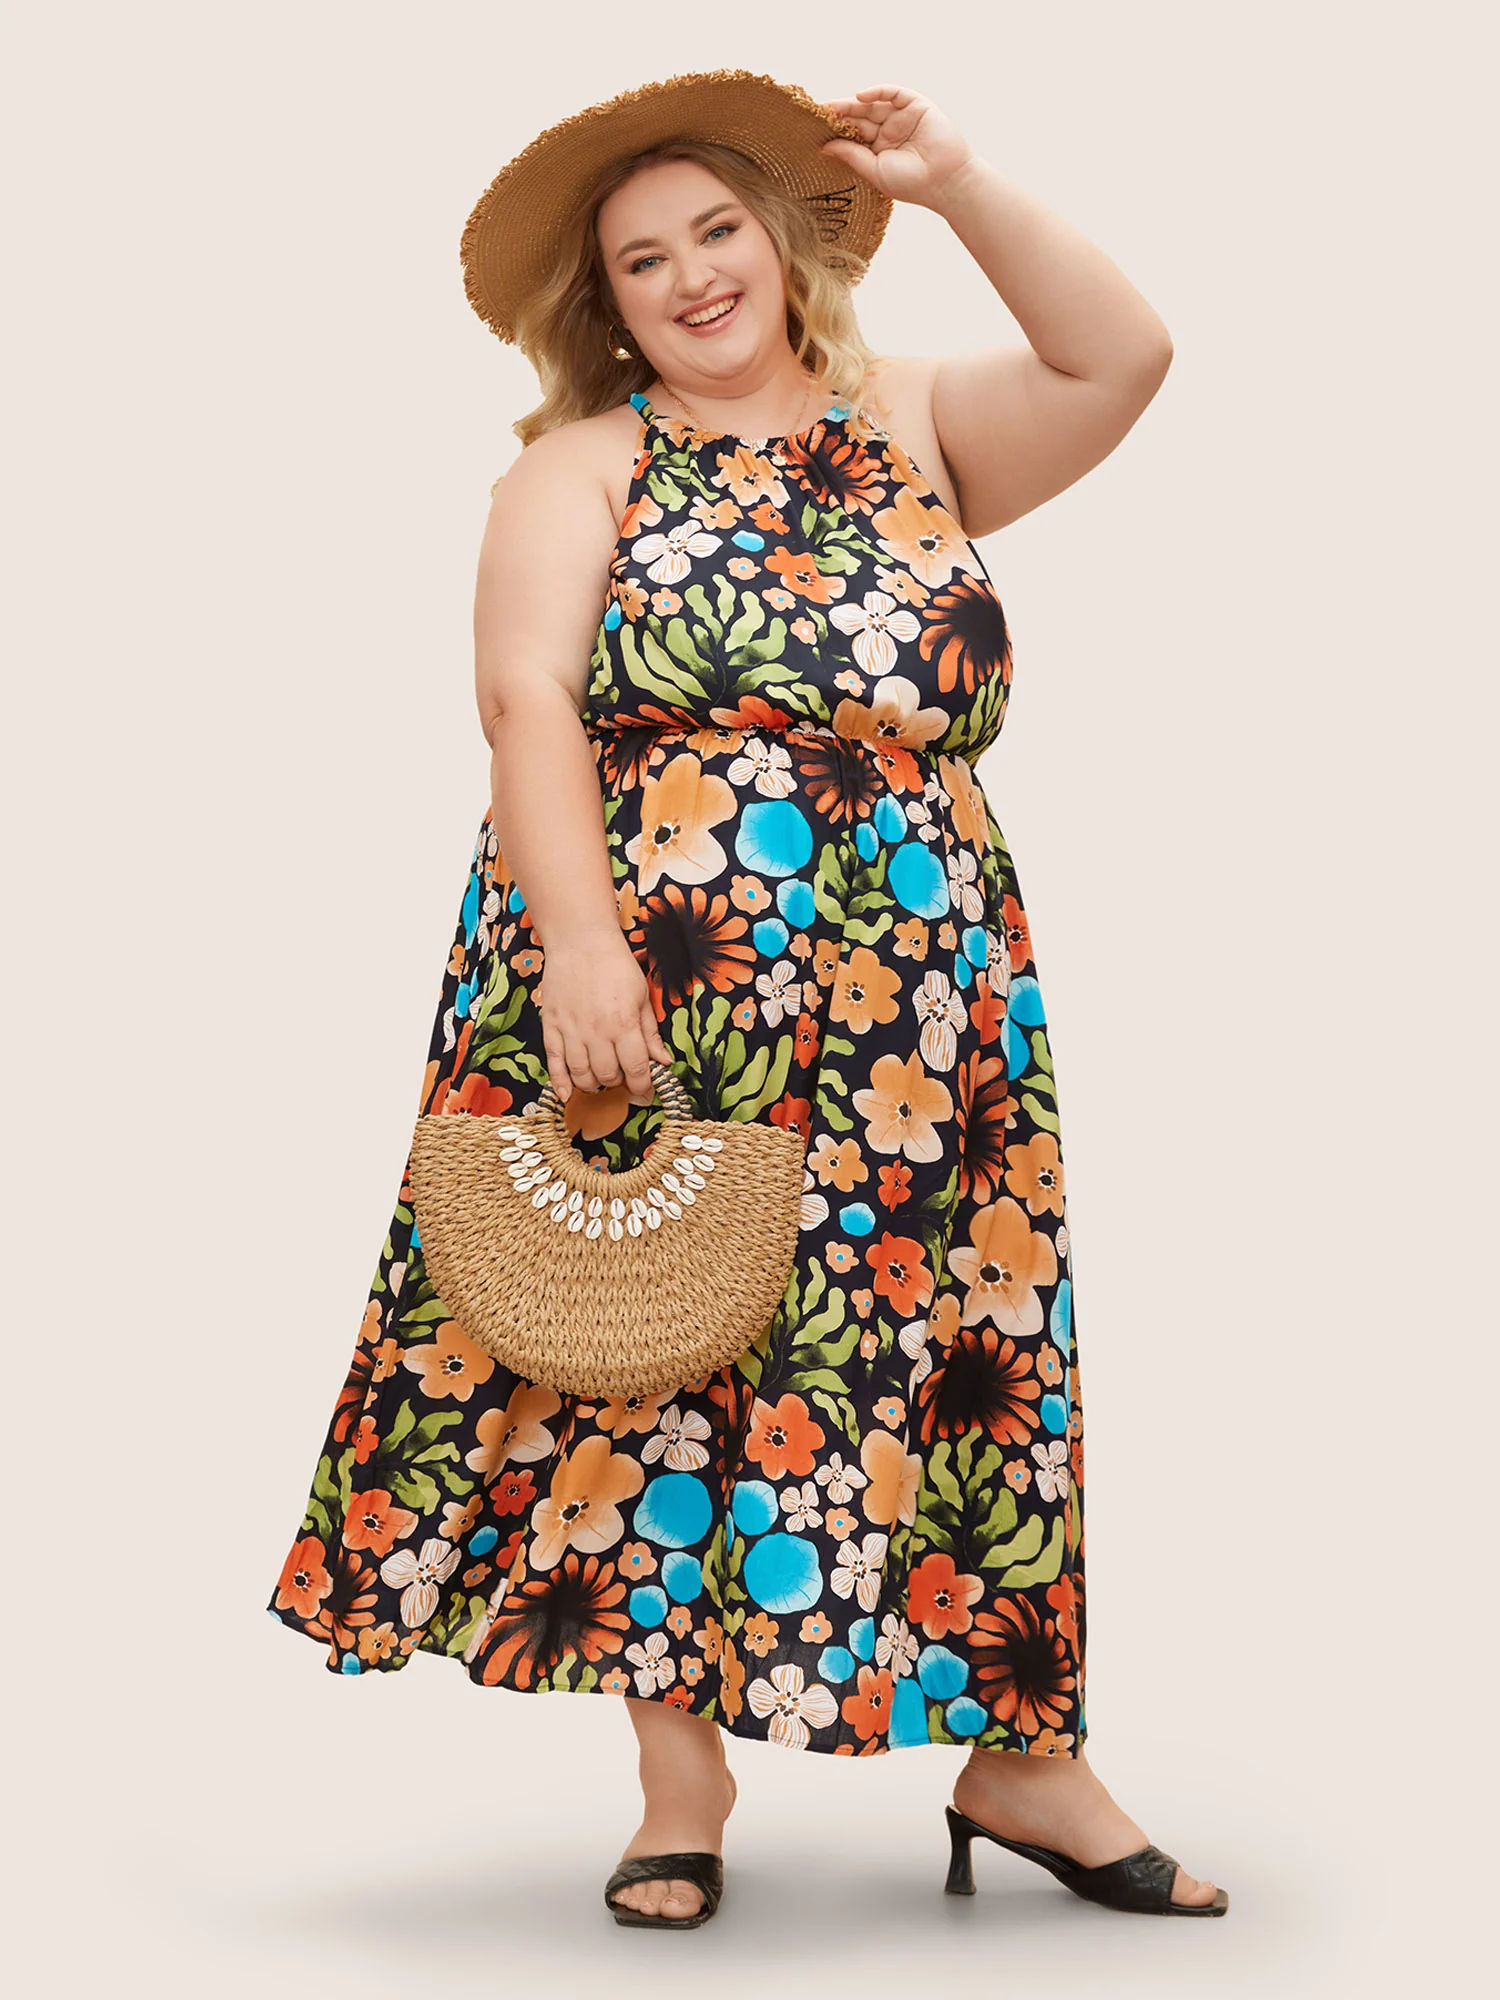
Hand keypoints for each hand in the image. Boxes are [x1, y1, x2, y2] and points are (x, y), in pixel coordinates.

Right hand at [535, 932, 672, 1104]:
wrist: (580, 941)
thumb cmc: (615, 965)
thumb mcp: (642, 996)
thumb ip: (650, 1033)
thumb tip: (664, 1062)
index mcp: (624, 1024)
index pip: (636, 1069)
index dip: (643, 1087)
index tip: (647, 1092)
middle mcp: (597, 1032)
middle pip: (608, 1075)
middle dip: (618, 1082)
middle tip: (623, 1076)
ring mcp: (571, 1031)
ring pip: (581, 1075)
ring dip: (593, 1084)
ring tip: (601, 1079)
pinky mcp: (551, 1026)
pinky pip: (554, 1063)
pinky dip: (559, 1083)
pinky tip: (566, 1094)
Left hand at [818, 86, 975, 209]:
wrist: (945, 180)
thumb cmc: (911, 183)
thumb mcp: (874, 171)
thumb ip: (851, 155)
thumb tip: (824, 147)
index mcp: (879, 149)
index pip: (854, 135)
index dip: (836, 130)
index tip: (814, 129)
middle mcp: (889, 131)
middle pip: (860, 118)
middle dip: (840, 115)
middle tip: (818, 113)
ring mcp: (902, 117)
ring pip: (873, 105)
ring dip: (853, 104)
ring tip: (832, 107)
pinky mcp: (916, 106)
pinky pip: (894, 93)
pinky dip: (877, 91)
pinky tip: (859, 96)